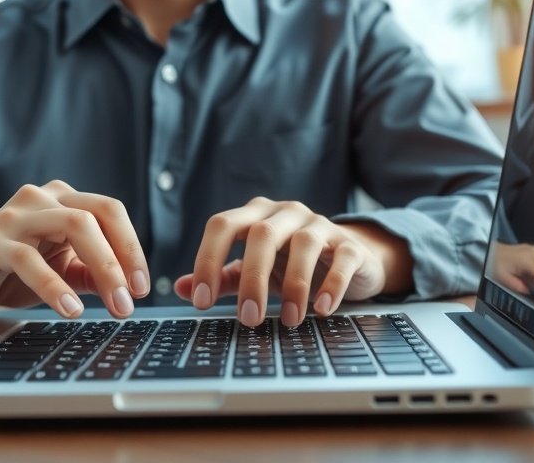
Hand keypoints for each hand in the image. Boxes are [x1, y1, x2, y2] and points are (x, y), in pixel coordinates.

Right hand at [0, 180, 149, 319]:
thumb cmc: (7, 269)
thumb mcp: (58, 270)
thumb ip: (90, 272)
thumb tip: (130, 288)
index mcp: (62, 200)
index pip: (110, 212)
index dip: (132, 248)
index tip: (142, 287)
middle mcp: (41, 198)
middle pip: (96, 215)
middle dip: (122, 259)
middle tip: (132, 301)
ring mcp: (15, 216)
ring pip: (72, 225)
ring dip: (102, 267)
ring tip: (115, 306)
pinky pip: (29, 258)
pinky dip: (54, 285)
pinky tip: (70, 309)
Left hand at [172, 197, 411, 327]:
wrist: (349, 259)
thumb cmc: (291, 263)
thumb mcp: (254, 269)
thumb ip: (221, 276)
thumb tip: (183, 289)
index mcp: (255, 215)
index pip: (222, 225)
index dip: (207, 260)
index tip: (200, 302)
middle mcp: (285, 213)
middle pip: (262, 234)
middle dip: (251, 278)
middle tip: (248, 319)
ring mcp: (320, 225)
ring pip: (303, 243)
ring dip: (294, 285)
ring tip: (287, 320)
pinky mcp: (349, 245)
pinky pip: (341, 258)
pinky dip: (331, 284)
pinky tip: (321, 309)